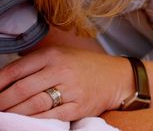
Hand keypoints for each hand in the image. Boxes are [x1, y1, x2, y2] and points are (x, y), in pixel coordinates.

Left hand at [0, 46, 128, 120]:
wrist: (116, 77)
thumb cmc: (84, 66)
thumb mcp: (61, 55)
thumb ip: (35, 64)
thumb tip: (3, 80)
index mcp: (54, 55)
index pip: (16, 70)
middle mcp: (62, 70)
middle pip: (22, 89)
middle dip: (2, 102)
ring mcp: (71, 89)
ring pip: (34, 104)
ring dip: (15, 113)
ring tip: (5, 116)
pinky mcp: (78, 107)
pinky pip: (51, 116)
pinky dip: (34, 120)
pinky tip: (25, 121)